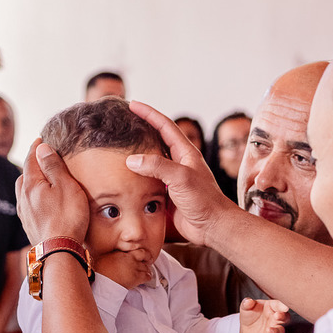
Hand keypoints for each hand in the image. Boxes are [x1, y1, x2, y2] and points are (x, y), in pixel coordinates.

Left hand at [16, 138, 89, 243]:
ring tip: (40, 180)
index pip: (32, 159)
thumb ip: (53, 166)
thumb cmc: (67, 218)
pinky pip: (27, 206)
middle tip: (41, 159)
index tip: (40, 139)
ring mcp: (25, 214)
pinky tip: (39, 203)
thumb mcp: (65, 186)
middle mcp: (23, 198)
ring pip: (23, 192)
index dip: (37, 148)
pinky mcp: (29, 226)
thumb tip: (41, 148)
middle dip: (32, 165)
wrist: (59, 252)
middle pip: (24, 175)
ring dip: (30, 182)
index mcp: (31, 185)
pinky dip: (32, 198)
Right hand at [126, 101, 240, 245]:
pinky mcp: (167, 195)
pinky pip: (149, 182)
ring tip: (119, 148)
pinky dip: (137, 178)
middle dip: (142, 130)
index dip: (149, 114)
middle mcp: (179, 163)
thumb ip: (157, 166)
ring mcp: (173, 179)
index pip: (165, 126)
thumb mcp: (180, 177)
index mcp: (186, 153)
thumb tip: (132, 159)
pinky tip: (125, 178)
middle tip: (124, 123)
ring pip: (152, 162)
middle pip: (157, 140)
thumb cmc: (203, 200)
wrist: (212, 227)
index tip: (133, 105)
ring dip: (138, 155)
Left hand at [238, 297, 289, 332]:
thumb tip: (248, 302)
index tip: (284, 307)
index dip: (282, 306)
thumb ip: (247, 303)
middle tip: (277, 316)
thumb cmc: (249, 313)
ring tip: (268, 330)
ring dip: (276, 331)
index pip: (279, 305)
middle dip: (283, 317)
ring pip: (280, 330)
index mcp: (272, 307)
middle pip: (285, 317)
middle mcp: (275, 318)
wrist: (245, 327)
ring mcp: (274, 329)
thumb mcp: (246, 306)